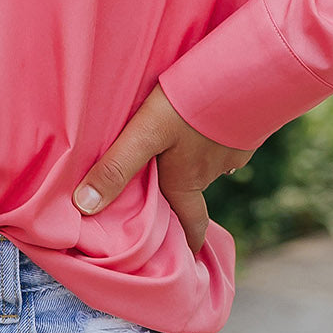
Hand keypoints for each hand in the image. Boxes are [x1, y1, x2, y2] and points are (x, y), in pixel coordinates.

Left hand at [72, 83, 253, 254]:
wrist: (247, 72)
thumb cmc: (192, 104)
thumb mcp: (146, 132)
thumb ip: (118, 166)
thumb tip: (84, 206)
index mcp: (187, 181)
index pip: (190, 225)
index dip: (187, 243)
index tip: (186, 260)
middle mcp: (212, 172)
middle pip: (193, 191)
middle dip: (180, 195)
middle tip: (166, 192)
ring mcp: (233, 150)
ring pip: (207, 162)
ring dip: (194, 160)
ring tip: (178, 149)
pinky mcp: (245, 127)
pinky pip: (223, 138)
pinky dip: (211, 136)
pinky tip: (202, 120)